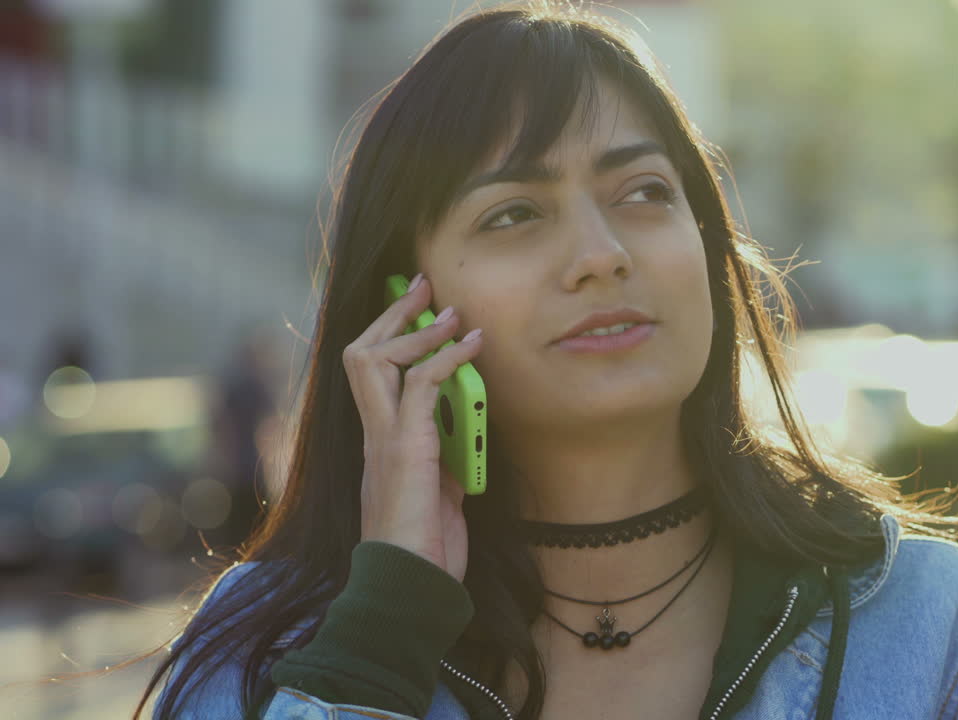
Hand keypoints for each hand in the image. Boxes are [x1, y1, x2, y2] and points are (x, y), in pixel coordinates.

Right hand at [342, 272, 482, 582]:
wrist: (412, 586)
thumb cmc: (425, 550)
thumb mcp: (440, 494)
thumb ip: (443, 460)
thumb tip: (463, 436)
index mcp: (380, 443)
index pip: (370, 375)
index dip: (389, 335)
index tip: (417, 306)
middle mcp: (373, 435)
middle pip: (362, 354)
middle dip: (393, 314)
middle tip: (422, 284)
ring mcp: (385, 440)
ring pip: (376, 361)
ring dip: (417, 329)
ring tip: (451, 310)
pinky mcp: (405, 449)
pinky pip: (421, 386)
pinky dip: (447, 358)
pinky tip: (472, 346)